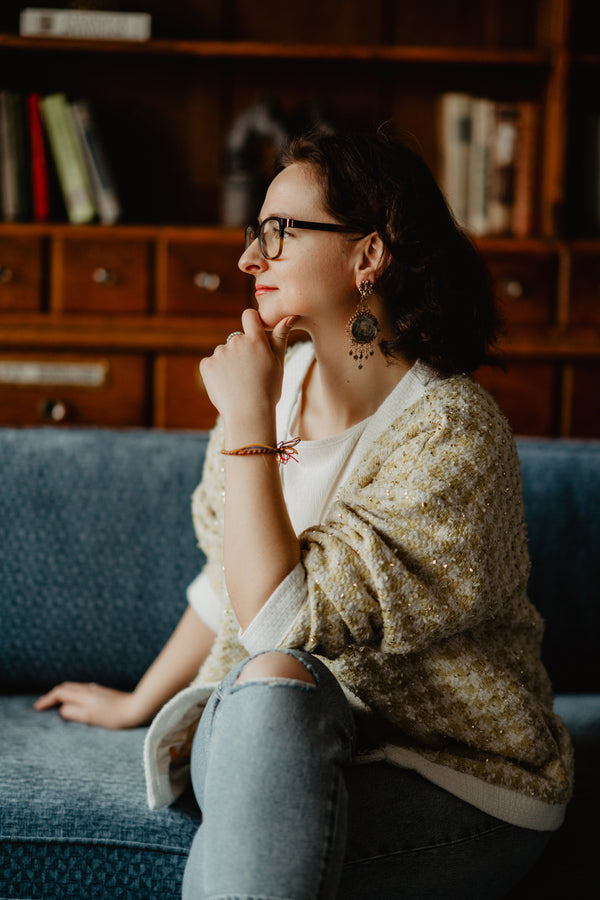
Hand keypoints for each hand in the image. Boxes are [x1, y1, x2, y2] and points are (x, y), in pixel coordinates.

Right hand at [34, 681, 145, 729]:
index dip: (46, 700)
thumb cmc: (114, 716)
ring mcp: (97, 690)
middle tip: (44, 705)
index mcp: (83, 695)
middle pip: (65, 687)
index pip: (59, 693)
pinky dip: (73, 695)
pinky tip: (77, 702)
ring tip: (56, 703)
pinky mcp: (104, 694)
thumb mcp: (90, 717)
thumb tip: (61, 710)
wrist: (137, 708)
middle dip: (52, 695)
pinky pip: (82, 691)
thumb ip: (73, 712)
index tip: (37, 708)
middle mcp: (89, 689)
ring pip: (74, 688)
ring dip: (62, 694)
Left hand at [200, 308, 296, 438]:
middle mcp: (236, 342)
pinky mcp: (207, 365)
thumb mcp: (279, 363)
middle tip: (250, 373)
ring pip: (224, 353)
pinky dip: (217, 373)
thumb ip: (280, 337)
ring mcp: (219, 353)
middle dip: (242, 351)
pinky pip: (212, 364)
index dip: (252, 322)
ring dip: (230, 363)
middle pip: (237, 339)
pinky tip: (227, 385)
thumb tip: (289, 315)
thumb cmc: (268, 390)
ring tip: (239, 382)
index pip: (249, 315)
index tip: (255, 335)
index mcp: (255, 339)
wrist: (249, 415)